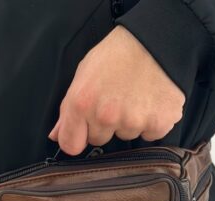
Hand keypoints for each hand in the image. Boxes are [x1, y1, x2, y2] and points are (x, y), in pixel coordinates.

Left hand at [48, 25, 184, 154]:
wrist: (156, 42)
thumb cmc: (117, 55)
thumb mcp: (84, 74)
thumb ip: (68, 109)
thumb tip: (57, 135)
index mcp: (82, 104)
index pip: (70, 145)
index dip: (76, 137)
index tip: (84, 130)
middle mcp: (106, 116)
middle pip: (99, 140)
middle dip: (105, 125)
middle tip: (116, 100)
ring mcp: (133, 122)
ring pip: (126, 136)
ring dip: (130, 122)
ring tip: (136, 96)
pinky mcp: (158, 124)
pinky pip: (150, 134)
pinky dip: (152, 122)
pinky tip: (151, 102)